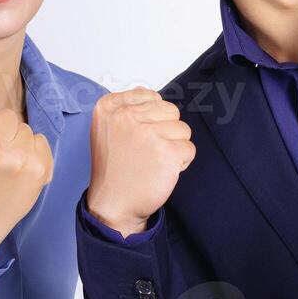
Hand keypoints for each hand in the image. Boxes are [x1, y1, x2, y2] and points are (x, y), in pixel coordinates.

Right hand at [85, 87, 194, 236]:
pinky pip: (189, 148)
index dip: (151, 120)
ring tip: (154, 162)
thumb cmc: (114, 170)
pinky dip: (181, 163)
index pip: (151, 97)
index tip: (136, 138)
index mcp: (109, 107)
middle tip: (147, 152)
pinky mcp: (166, 152)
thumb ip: (127, 108)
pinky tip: (162, 171)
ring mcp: (146, 134)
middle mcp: (126, 117)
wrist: (113, 204)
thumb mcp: (108, 130)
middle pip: (170, 111)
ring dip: (174, 147)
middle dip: (166, 132)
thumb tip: (149, 93)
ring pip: (183, 129)